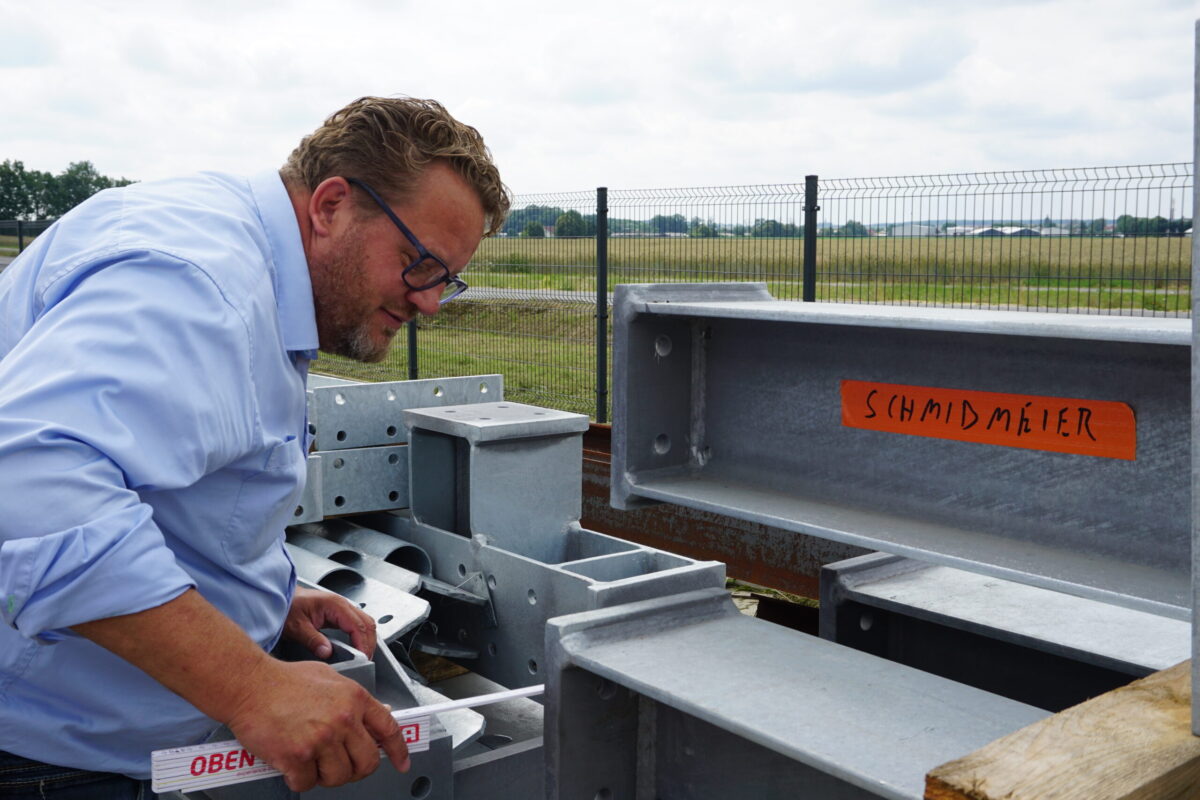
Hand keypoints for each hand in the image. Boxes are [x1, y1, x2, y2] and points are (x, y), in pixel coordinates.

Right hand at [227, 658, 409, 790]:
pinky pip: (307, 783)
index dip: (398, 750)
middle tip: (344, 766)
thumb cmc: (284, 681)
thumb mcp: (330, 678)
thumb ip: (355, 699)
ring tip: (313, 761)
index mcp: (355, 698)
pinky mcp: (297, 757)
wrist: (249, 685)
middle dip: (357, 769)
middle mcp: (342, 720)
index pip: (388, 730)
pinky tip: (293, 764)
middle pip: (367, 762)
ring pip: (339, 777)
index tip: (402, 763)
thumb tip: (379, 713)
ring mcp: (321, 739)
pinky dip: (300, 779)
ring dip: (327, 775)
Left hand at [284, 586, 376, 658]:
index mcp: (335, 605)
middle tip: (365, 660)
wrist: (280, 599)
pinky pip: (357, 623)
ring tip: (363, 655)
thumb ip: (313, 640)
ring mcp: (341, 607)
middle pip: (367, 623)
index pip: (358, 626)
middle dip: (368, 643)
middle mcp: (341, 604)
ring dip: (367, 639)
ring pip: (365, 622)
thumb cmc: (287, 608)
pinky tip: (357, 645)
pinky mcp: (338, 612)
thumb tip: (327, 652)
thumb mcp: (297, 627)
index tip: (362, 658)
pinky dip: (361, 635)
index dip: (363, 643)